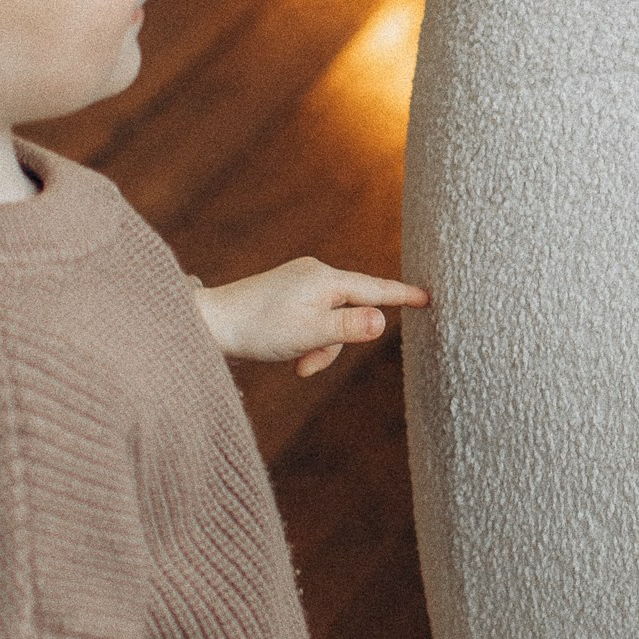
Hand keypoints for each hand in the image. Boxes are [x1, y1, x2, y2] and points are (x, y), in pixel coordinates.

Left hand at [195, 259, 428, 374]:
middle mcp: (316, 273)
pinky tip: (289, 353)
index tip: (429, 297)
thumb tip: (383, 320)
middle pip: (352, 309)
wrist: (209, 322)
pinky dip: (308, 338)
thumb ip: (349, 328)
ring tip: (296, 363)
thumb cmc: (258, 329)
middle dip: (338, 342)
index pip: (376, 288)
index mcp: (326, 279)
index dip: (403, 296)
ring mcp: (300, 281)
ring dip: (320, 346)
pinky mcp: (287, 291)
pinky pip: (313, 316)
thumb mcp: (310, 334)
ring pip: (331, 318)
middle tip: (308, 365)